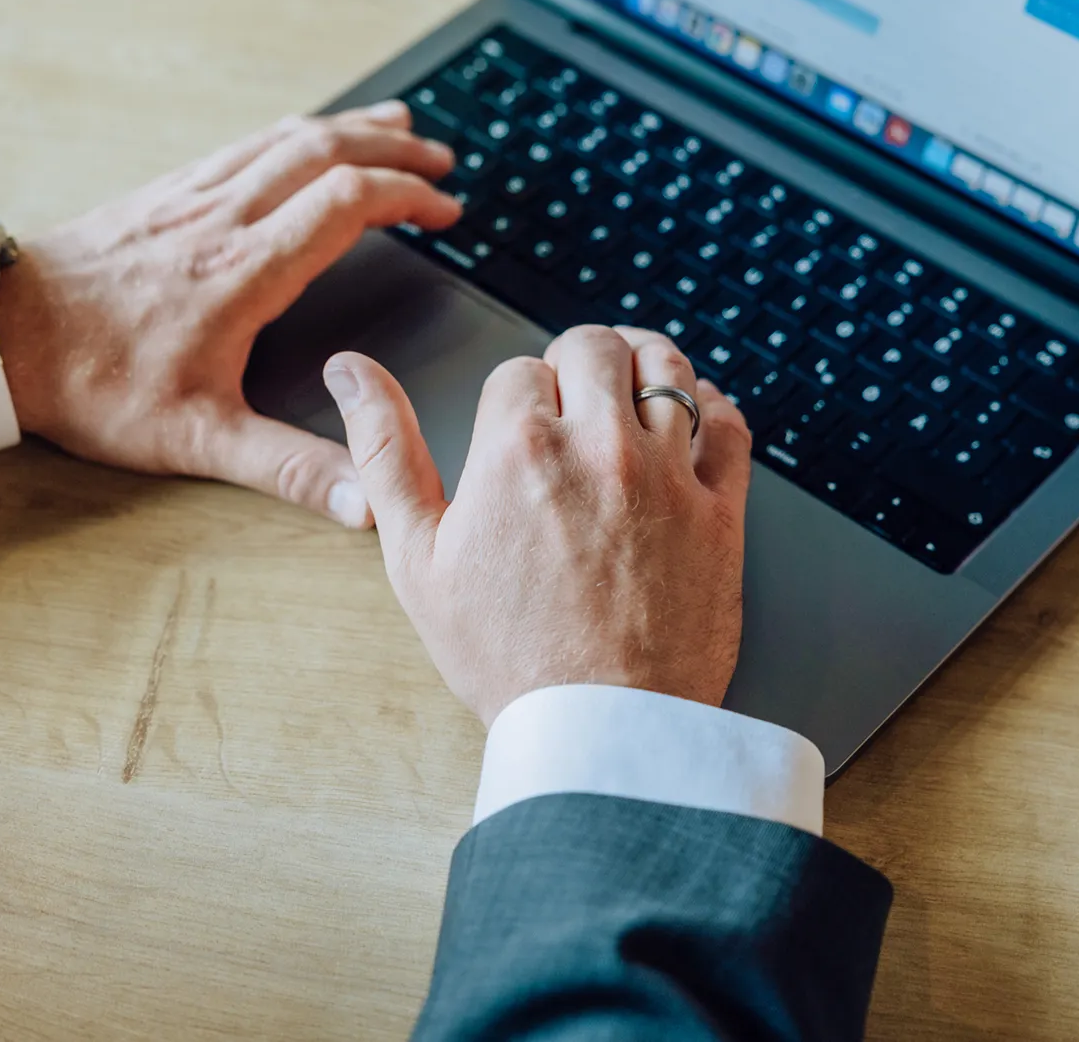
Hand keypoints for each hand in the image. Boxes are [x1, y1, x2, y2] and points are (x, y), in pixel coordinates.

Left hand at [0, 101, 460, 527]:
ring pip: (282, 137)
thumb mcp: (196, 441)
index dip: (406, 198)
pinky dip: (290, 133)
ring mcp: (188, 197)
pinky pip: (241, 145)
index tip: (447, 212)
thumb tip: (366, 502)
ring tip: (393, 127)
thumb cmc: (91, 386)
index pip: (346, 203)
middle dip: (392, 152)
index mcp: (244, 272)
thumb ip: (288, 468)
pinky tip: (298, 141)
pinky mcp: (160, 195)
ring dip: (347, 128)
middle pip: (323, 152)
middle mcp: (221, 219)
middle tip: (440, 164)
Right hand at [325, 325, 752, 725]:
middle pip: (593, 347)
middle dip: (573, 364)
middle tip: (568, 402)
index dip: (512, 397)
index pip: (517, 370)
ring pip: (666, 366)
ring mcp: (668, 474)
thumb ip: (383, 450)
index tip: (514, 432)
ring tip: (624, 395)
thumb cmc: (506, 658)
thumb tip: (349, 371)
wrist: (601, 731)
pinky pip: (729, 423)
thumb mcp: (416, 558)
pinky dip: (709, 408)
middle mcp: (599, 446)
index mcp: (518, 450)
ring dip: (641, 368)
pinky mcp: (722, 510)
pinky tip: (688, 425)